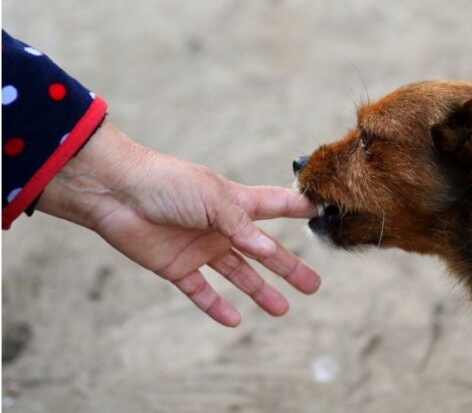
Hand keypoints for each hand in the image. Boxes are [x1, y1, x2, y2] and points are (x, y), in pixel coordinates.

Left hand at [37, 121, 319, 326]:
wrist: (116, 192)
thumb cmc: (168, 184)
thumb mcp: (214, 199)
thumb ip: (242, 226)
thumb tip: (270, 249)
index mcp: (235, 202)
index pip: (276, 205)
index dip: (298, 209)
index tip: (322, 213)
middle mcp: (222, 227)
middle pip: (263, 251)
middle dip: (289, 267)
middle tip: (313, 285)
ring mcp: (201, 247)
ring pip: (238, 274)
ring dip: (259, 291)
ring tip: (282, 309)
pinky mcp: (176, 266)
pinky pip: (200, 291)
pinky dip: (215, 306)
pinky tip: (234, 320)